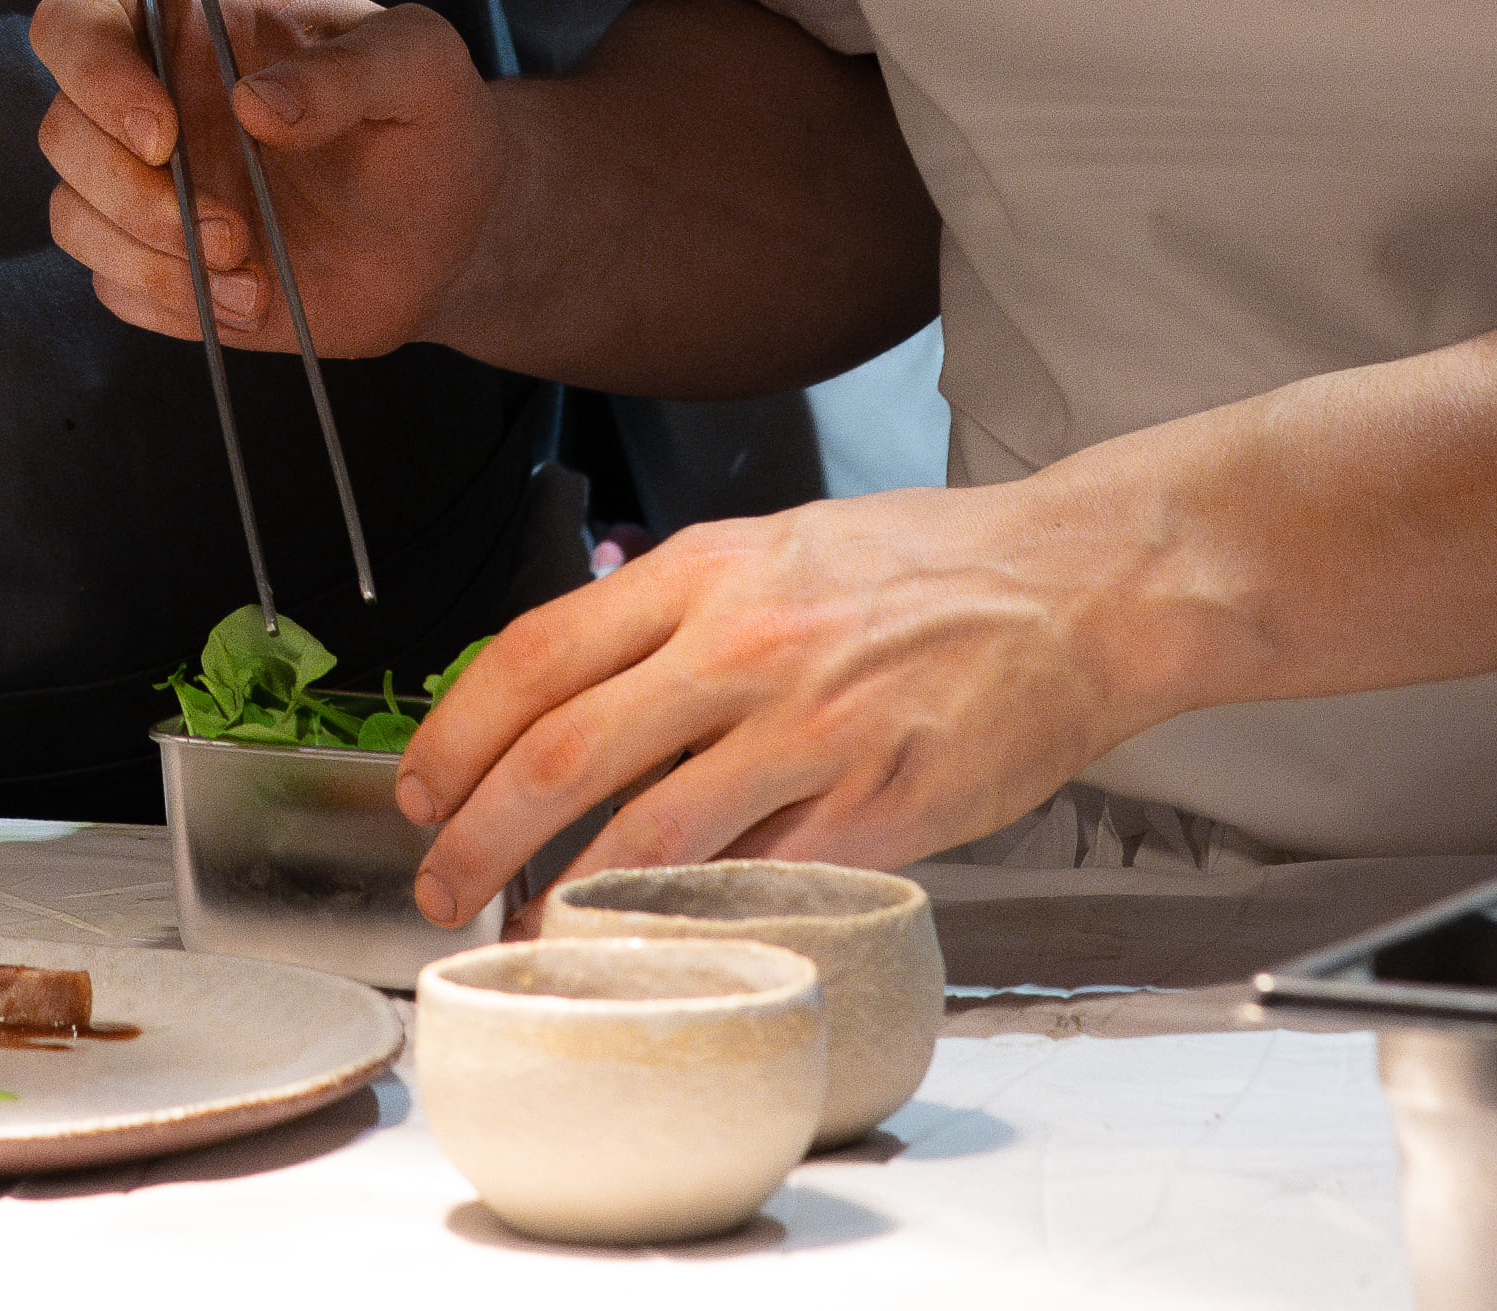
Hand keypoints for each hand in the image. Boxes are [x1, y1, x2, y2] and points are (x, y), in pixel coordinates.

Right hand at [30, 0, 509, 359]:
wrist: (450, 235)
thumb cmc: (430, 124)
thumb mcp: (422, 66)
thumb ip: (352, 68)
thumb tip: (256, 104)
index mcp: (190, 22)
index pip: (76, 20)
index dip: (93, 73)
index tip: (163, 133)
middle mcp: (150, 98)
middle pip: (63, 132)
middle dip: (133, 194)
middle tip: (231, 230)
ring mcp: (147, 186)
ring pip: (72, 215)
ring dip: (148, 255)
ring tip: (248, 276)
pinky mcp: (157, 263)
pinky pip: (111, 284)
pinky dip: (168, 302)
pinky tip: (250, 302)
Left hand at [389, 485, 1180, 920]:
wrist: (1079, 586)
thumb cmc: (930, 569)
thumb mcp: (777, 548)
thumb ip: (677, 612)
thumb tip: (575, 688)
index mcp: (706, 573)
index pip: (534, 654)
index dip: (455, 733)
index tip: (418, 788)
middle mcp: (743, 647)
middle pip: (561, 754)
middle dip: (474, 836)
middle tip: (435, 885)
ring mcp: (811, 733)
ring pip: (646, 837)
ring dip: (565, 900)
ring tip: (525, 934)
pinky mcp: (879, 810)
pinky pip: (757, 883)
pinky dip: (689, 925)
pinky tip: (652, 948)